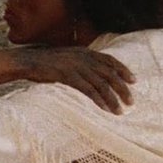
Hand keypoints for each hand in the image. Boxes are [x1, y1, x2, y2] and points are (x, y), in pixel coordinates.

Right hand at [0, 47, 134, 113]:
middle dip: (122, 88)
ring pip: (100, 84)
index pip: (110, 60)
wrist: (28, 61)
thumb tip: (95, 72)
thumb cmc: (47, 62)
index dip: (123, 70)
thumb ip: (82, 62)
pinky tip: (104, 109)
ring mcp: (76, 67)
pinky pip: (87, 89)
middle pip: (109, 74)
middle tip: (131, 101)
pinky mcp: (68, 76)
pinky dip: (97, 100)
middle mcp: (83, 58)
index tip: (133, 81)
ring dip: (112, 99)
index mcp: (85, 52)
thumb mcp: (68, 57)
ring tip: (119, 111)